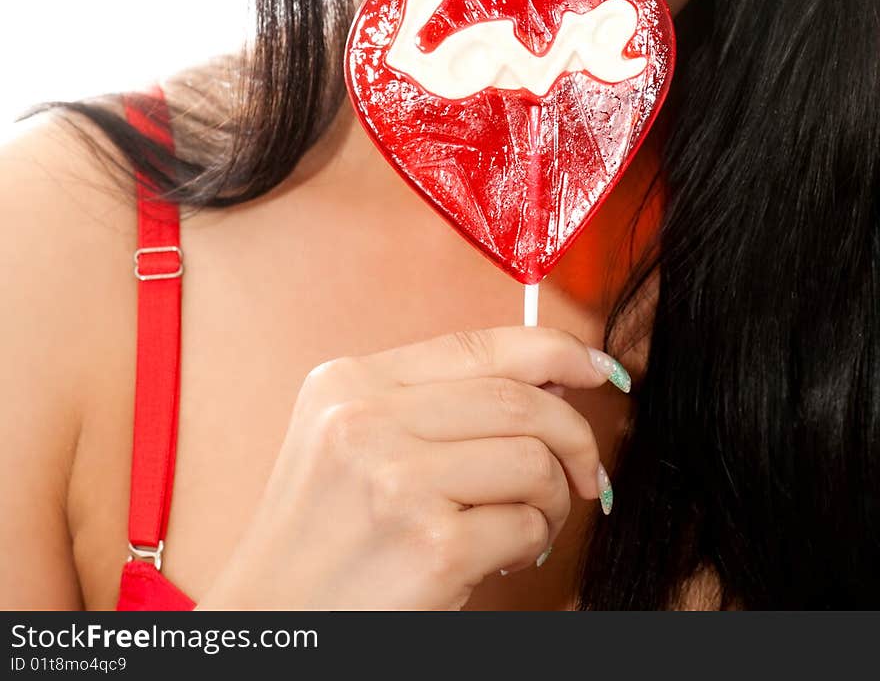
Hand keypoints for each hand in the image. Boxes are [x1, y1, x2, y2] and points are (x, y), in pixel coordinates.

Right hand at [193, 325, 626, 610]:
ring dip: (553, 496)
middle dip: (574, 435)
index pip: (477, 343)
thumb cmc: (322, 541)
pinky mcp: (430, 546)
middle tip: (586, 473)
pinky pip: (524, 524)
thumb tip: (550, 381)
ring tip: (530, 522)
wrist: (270, 626)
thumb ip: (430, 403)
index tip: (599, 369)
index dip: (555, 350)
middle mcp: (366, 419)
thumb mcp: (348, 443)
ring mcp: (396, 481)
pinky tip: (503, 556)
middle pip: (518, 399)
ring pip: (532, 459)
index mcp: (348, 382)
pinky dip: (531, 542)